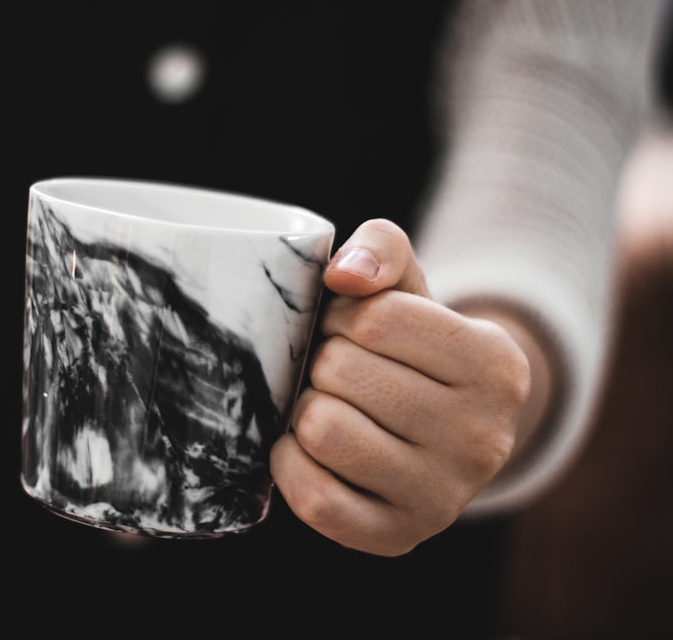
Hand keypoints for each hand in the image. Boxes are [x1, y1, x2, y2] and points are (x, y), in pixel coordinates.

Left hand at [270, 219, 538, 555]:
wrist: (438, 430)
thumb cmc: (411, 349)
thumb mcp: (410, 286)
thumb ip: (380, 249)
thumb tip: (343, 275)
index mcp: (497, 365)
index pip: (375, 319)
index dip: (342, 316)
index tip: (351, 328)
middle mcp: (485, 439)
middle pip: (341, 374)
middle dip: (323, 362)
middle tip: (339, 371)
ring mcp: (445, 498)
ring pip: (323, 431)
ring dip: (306, 409)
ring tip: (330, 405)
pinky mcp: (398, 538)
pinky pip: (314, 499)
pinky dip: (291, 462)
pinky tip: (306, 447)